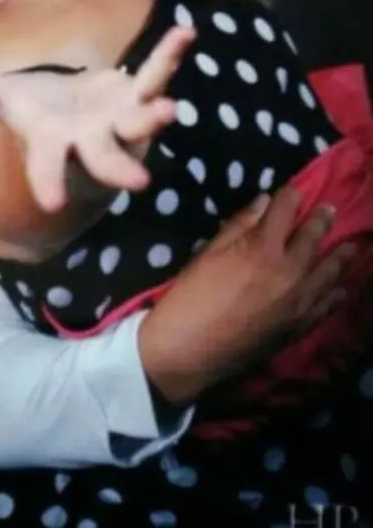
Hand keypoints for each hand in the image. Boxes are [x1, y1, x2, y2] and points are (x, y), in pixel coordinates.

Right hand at [0, 25, 194, 212]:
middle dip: (118, 168)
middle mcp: (89, 140)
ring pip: (139, 124)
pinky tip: (185, 32)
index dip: (46, 182)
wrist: (73, 112)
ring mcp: (118, 122)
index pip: (45, 166)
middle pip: (104, 158)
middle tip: (138, 182)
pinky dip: (169, 56)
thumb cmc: (35, 110)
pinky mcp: (137, 96)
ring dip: (154, 117)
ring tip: (171, 110)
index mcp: (51, 142)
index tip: (50, 204)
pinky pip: (155, 74)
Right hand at [138, 186, 351, 404]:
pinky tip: (340, 290)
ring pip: (328, 272)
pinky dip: (334, 296)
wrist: (190, 349)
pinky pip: (324, 307)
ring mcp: (298, 301)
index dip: (289, 196)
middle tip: (331, 209)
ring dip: (340, 256)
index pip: (285, 210)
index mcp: (263, 247)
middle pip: (312, 238)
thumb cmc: (191, 296)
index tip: (292, 192)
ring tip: (351, 245)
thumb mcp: (209, 252)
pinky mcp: (299, 326)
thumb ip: (239, 225)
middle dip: (321, 219)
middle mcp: (289, 271)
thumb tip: (264, 201)